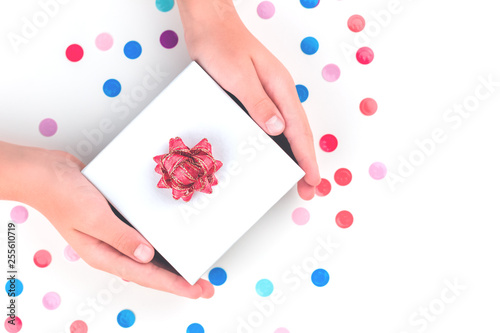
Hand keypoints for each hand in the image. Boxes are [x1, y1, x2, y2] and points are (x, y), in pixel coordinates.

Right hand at [0, 142, 213, 298]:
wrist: (48, 173)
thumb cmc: (63, 196)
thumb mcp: (94, 218)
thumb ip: (121, 237)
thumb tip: (148, 256)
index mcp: (104, 255)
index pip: (146, 276)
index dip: (174, 285)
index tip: (196, 290)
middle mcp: (113, 248)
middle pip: (151, 270)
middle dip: (178, 279)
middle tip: (204, 285)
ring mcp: (116, 235)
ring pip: (150, 254)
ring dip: (172, 261)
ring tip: (194, 267)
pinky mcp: (120, 219)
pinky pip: (145, 234)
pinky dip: (160, 239)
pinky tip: (174, 238)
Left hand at [178, 0, 320, 199]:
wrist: (210, 24)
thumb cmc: (222, 44)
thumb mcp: (238, 76)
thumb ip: (258, 103)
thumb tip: (277, 129)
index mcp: (280, 88)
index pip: (299, 130)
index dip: (307, 158)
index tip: (313, 180)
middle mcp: (279, 92)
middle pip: (299, 133)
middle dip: (306, 162)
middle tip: (308, 188)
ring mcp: (269, 94)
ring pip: (288, 130)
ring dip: (294, 154)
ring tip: (296, 177)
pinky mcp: (257, 96)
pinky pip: (273, 124)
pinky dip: (279, 143)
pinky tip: (275, 153)